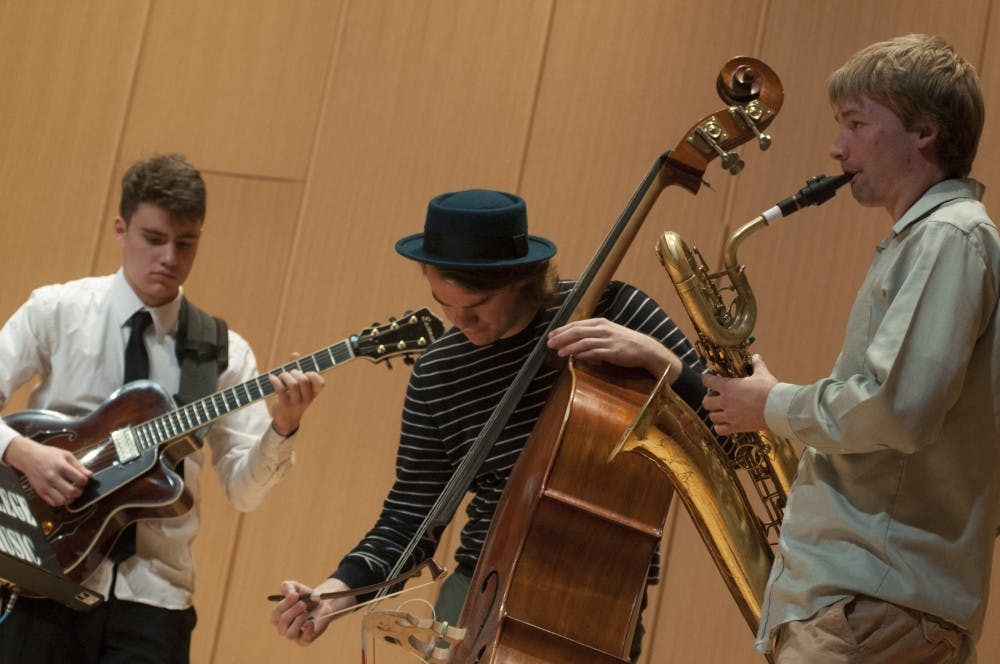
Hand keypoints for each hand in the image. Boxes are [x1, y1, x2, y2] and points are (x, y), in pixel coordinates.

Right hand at [4, 435, 91, 506]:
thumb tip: (90, 475)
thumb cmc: (49, 455)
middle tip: (79, 489)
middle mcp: (52, 477)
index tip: (83, 480)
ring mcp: (45, 486)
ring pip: (62, 500)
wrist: (29, 457)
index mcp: (61, 466)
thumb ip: (79, 466)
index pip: (79, 479)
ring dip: (70, 499)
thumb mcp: (66, 455)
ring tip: (71, 494)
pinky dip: (61, 502)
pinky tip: (63, 496)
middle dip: (79, 492)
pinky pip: (52, 503)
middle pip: (71, 491)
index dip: (85, 481)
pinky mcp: (40, 492)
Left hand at [268, 354, 325, 436]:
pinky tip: (271, 377)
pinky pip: (280, 389)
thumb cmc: (293, 398)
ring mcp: (296, 403)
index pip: (321, 382)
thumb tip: (295, 354)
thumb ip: (297, 368)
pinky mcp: (285, 405)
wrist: (286, 420)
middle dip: (294, 372)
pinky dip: (275, 381)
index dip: (313, 374)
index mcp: (313, 393)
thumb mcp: (298, 386)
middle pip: (304, 380)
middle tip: (289, 374)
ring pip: (293, 384)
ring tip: (281, 376)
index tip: (305, 372)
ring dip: (284, 376)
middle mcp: (307, 398)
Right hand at [271, 578, 355, 645]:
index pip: (276, 613)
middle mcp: (283, 628)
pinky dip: (308, 630)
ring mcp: (294, 636)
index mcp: (278, 617)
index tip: (296, 595)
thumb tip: (289, 594)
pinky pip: (303, 640)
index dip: (286, 603)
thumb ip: (288, 587)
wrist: (323, 604)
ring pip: (290, 634)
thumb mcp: (296, 588)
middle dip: (294, 610)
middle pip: (283, 621)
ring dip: (298, 621)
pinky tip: (311, 621)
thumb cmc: (305, 597)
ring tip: (305, 612)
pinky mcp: (305, 640)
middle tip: (303, 603)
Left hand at [547, 318, 681, 378]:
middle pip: (576, 331)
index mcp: (600, 323)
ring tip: (558, 352)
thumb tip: (576, 340)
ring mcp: (607, 340)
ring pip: (583, 342)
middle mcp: (602, 329)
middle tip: (549, 343)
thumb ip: (593, 334)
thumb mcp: (608, 332)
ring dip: (568, 347)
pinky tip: (573, 357)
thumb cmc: (625, 341)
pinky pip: (593, 352)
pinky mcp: (611, 351)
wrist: (644, 349)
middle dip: (561, 337)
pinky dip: (581, 354)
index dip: (562, 330)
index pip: (576, 324)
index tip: (551, 335)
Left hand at [701, 355, 776, 434]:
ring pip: (712, 416)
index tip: (708, 379)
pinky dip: (720, 427)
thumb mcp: (762, 373)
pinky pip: (720, 430)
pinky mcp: (736, 427)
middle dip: (709, 399)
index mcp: (728, 387)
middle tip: (716, 398)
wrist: (778, 408)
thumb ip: (757, 364)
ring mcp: (730, 416)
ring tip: (720, 411)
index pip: (708, 381)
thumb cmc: (769, 389)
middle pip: (706, 402)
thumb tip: (756, 356)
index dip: (707, 379)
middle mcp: (725, 402)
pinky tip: (725, 423)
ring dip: (714, 413)